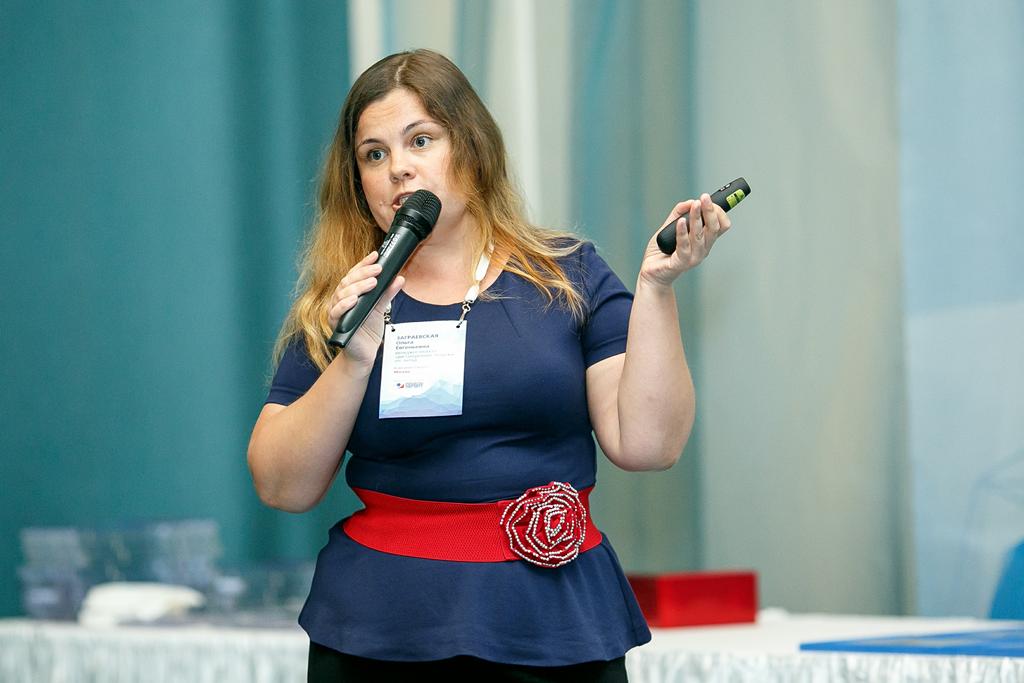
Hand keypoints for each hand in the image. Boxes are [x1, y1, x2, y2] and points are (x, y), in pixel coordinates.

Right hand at [327, 251, 405, 367]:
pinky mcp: (335, 324)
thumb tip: (399, 278)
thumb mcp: (380, 308)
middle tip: (378, 269)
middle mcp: (340, 299)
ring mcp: (336, 310)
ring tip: (372, 282)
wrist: (364, 354)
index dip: (364, 264)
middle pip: (348, 281)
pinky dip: (345, 304)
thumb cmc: (368, 330)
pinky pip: (337, 311)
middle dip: (363, 273)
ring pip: (342, 293)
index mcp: (349, 292)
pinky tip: (355, 299)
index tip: (376, 255)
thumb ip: (387, 293)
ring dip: (358, 287)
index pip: (354, 273)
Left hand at [639, 193, 731, 287]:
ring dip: (697, 218)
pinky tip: (680, 222)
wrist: (652, 273)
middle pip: (714, 229)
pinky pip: (684, 247)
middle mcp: (703, 249)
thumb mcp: (669, 227)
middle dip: (710, 211)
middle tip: (705, 197)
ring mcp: (693, 258)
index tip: (709, 199)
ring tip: (694, 205)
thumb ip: (678, 213)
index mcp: (704, 241)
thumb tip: (690, 201)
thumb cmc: (662, 252)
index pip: (721, 226)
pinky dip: (682, 233)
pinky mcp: (680, 263)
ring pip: (700, 236)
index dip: (719, 212)